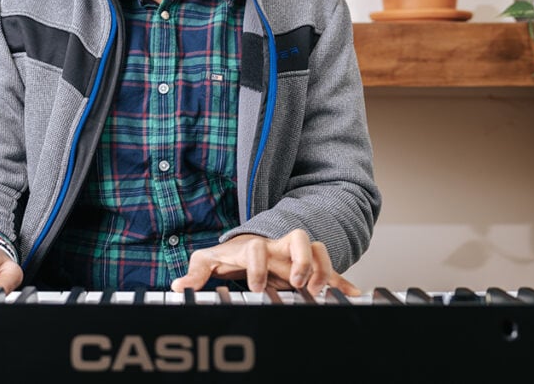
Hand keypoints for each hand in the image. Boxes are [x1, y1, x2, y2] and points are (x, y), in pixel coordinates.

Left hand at [170, 229, 358, 295]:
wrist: (250, 248)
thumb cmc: (230, 255)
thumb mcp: (210, 261)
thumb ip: (196, 271)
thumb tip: (178, 286)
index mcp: (253, 246)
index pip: (256, 247)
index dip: (257, 266)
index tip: (256, 288)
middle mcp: (277, 248)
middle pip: (297, 238)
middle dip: (301, 259)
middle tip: (297, 283)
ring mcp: (295, 257)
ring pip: (318, 250)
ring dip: (323, 270)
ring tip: (319, 293)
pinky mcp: (308, 269)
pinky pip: (332, 272)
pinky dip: (344, 283)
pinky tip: (355, 296)